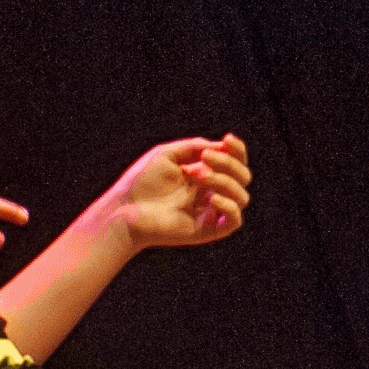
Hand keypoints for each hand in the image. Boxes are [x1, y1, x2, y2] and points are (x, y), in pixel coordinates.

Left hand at [110, 133, 249, 248]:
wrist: (125, 210)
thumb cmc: (141, 182)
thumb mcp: (167, 154)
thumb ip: (195, 147)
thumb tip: (222, 146)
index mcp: (203, 175)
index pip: (235, 162)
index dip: (237, 150)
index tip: (227, 138)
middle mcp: (210, 192)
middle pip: (242, 177)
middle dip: (228, 163)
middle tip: (203, 159)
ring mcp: (210, 212)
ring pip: (241, 196)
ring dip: (223, 180)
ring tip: (196, 177)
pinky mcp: (207, 230)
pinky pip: (235, 221)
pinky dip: (229, 206)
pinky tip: (211, 198)